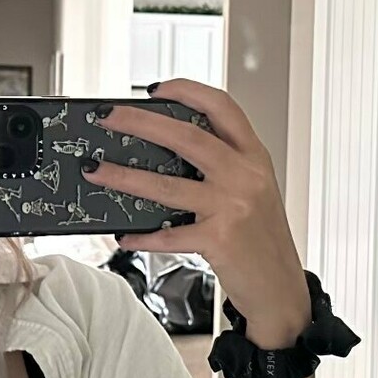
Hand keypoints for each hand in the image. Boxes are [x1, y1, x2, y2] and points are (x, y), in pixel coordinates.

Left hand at [88, 79, 311, 347]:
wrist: (281, 289)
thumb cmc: (263, 241)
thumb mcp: (254, 191)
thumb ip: (223, 167)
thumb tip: (164, 152)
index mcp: (254, 158)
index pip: (223, 108)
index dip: (188, 91)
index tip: (156, 89)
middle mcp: (245, 177)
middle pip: (187, 136)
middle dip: (140, 121)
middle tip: (109, 116)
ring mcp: (232, 207)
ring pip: (167, 184)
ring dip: (124, 175)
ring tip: (96, 169)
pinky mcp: (218, 240)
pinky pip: (168, 234)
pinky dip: (142, 236)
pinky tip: (125, 235)